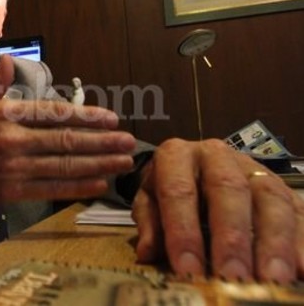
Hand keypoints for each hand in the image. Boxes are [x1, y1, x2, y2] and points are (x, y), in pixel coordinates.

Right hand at [0, 55, 135, 218]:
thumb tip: (6, 60)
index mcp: (5, 114)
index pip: (54, 113)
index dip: (86, 116)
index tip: (111, 118)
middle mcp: (12, 140)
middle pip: (66, 140)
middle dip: (102, 142)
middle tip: (128, 142)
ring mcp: (13, 168)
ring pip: (63, 165)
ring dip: (98, 164)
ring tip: (122, 163)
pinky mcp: (11, 192)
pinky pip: (51, 189)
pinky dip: (77, 187)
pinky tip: (98, 184)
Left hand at [132, 138, 303, 282]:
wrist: (195, 164)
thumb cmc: (169, 188)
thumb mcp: (149, 200)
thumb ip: (150, 224)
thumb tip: (147, 254)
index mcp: (177, 155)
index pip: (178, 191)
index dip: (182, 231)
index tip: (187, 269)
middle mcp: (218, 156)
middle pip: (229, 191)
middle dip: (232, 238)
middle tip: (233, 277)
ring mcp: (255, 169)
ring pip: (270, 199)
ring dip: (274, 243)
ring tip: (273, 280)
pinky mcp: (284, 188)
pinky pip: (299, 211)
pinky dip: (302, 242)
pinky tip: (302, 271)